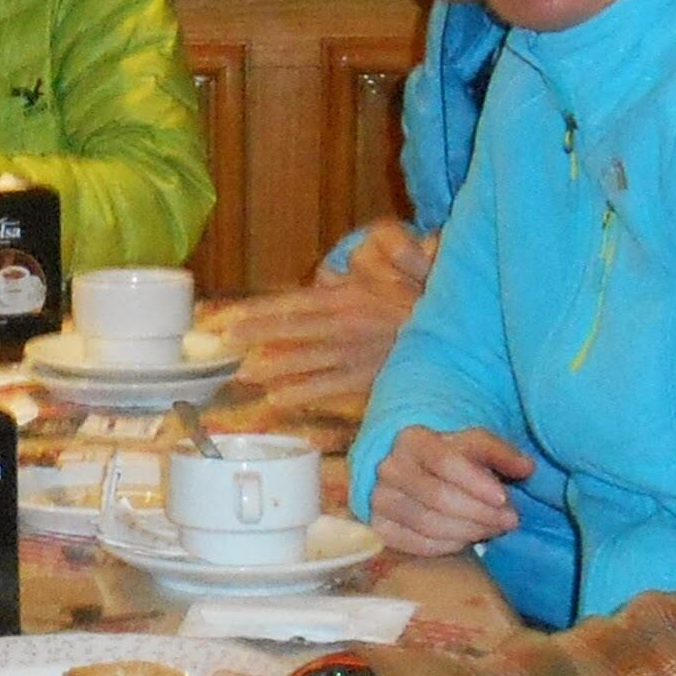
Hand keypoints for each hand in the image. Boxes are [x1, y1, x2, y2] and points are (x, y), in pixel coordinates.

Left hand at [201, 232, 432, 419]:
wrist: (452, 326)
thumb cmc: (411, 298)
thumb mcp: (378, 277)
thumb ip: (346, 280)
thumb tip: (323, 278)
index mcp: (345, 297)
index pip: (291, 304)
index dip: (258, 311)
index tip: (228, 318)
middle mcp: (344, 324)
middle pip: (290, 329)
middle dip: (255, 335)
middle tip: (222, 343)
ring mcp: (354, 353)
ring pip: (304, 360)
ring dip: (272, 367)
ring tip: (244, 373)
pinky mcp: (366, 377)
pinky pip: (327, 386)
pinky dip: (301, 391)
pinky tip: (277, 397)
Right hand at [366, 425, 537, 559]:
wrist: (416, 474)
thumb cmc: (452, 459)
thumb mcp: (476, 447)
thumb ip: (501, 453)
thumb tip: (527, 467)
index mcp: (412, 439)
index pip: (443, 460)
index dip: (476, 482)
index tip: (505, 499)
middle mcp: (388, 468)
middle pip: (437, 496)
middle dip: (480, 512)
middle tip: (511, 520)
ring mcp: (379, 500)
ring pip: (428, 523)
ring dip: (469, 530)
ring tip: (494, 529)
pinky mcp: (379, 528)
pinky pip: (416, 544)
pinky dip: (448, 545)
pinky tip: (469, 539)